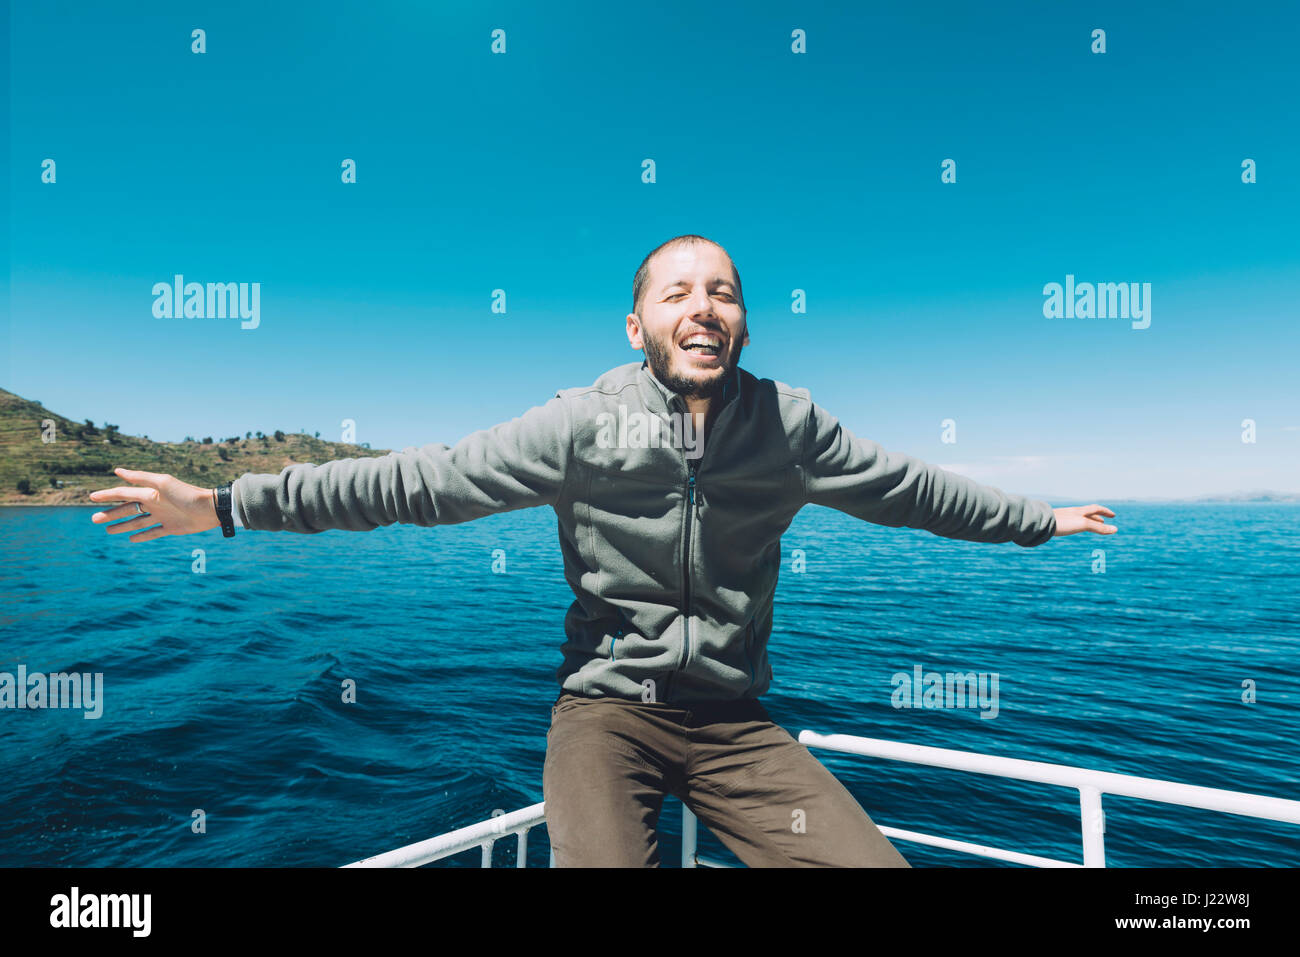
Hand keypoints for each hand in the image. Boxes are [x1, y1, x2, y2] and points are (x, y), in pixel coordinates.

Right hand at [89, 467, 220, 542]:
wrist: (210, 509)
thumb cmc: (186, 494)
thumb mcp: (162, 483)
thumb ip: (140, 478)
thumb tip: (117, 471)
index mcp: (150, 492)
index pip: (123, 493)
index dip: (107, 495)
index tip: (91, 497)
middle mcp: (154, 504)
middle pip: (127, 509)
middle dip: (111, 514)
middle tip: (94, 520)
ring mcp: (162, 516)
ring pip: (137, 522)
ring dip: (122, 526)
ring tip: (107, 530)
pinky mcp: (171, 528)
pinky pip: (153, 532)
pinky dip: (142, 536)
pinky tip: (131, 539)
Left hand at [1052, 504, 1116, 535]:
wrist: (1040, 523)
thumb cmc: (1062, 523)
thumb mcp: (1083, 524)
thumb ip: (1099, 528)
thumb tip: (1116, 529)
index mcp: (1079, 511)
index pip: (1096, 509)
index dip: (1106, 512)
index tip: (1113, 516)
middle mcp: (1072, 512)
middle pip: (1088, 513)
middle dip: (1097, 517)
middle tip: (1104, 523)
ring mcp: (1064, 517)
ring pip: (1078, 518)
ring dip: (1087, 521)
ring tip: (1090, 526)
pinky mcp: (1057, 523)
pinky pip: (1070, 522)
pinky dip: (1076, 525)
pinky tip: (1072, 528)